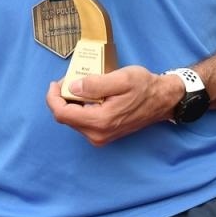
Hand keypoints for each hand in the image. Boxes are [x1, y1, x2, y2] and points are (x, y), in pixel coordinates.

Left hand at [46, 67, 178, 145]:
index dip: (53, 97)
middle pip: (66, 117)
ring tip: (82, 84)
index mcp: (100, 121)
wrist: (162, 101)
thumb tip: (73, 87)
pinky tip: (90, 94)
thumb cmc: (144, 87)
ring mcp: (100, 137)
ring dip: (72, 101)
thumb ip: (95, 84)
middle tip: (72, 79)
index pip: (62, 114)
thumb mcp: (121, 79)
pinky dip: (81, 107)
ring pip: (73, 119)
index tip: (56, 82)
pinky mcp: (103, 135)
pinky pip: (83, 121)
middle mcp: (97, 134)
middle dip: (63, 97)